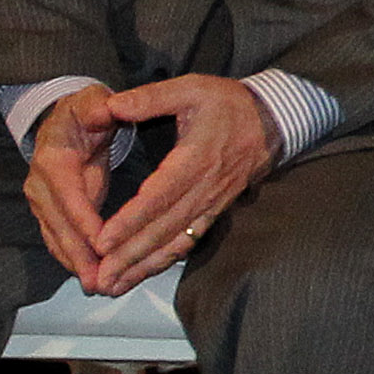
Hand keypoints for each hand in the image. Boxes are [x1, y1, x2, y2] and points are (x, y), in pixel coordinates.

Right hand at [21, 86, 118, 288]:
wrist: (64, 120)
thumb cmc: (85, 110)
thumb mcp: (92, 102)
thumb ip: (99, 107)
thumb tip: (106, 109)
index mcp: (52, 160)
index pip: (67, 194)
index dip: (84, 220)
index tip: (103, 243)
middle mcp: (39, 185)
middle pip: (58, 225)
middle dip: (79, 254)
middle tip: (100, 280)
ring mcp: (42, 202)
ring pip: (57, 238)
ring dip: (76, 264)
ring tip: (99, 286)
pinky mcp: (50, 213)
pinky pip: (60, 239)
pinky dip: (74, 259)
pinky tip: (91, 276)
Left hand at [88, 76, 275, 293]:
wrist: (273, 120)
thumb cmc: (228, 103)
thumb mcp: (191, 88)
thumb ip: (151, 97)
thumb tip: (112, 106)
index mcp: (196, 157)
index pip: (159, 196)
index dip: (130, 221)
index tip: (102, 241)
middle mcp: (205, 187)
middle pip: (164, 228)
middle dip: (130, 256)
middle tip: (100, 277)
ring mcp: (212, 202)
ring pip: (176, 241)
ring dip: (144, 266)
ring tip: (114, 285)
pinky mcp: (215, 210)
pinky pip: (189, 240)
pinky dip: (165, 260)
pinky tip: (143, 274)